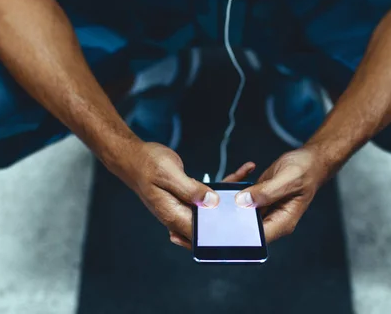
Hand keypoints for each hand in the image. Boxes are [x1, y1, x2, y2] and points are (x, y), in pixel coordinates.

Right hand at [121, 142, 254, 248]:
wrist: (134, 156)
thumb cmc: (146, 164)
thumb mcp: (169, 174)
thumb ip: (190, 189)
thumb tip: (211, 203)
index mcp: (173, 215)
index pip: (201, 234)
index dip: (221, 232)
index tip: (242, 226)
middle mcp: (179, 214)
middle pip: (211, 224)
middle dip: (233, 216)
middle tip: (256, 205)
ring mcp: (184, 206)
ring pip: (213, 208)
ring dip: (233, 197)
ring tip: (254, 181)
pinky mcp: (189, 196)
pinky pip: (210, 195)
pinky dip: (226, 184)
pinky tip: (243, 171)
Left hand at [233, 146, 335, 242]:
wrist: (310, 160)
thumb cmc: (307, 170)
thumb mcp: (288, 179)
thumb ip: (267, 192)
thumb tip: (244, 201)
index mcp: (283, 221)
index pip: (258, 237)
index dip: (241, 233)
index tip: (228, 221)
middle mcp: (273, 218)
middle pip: (246, 226)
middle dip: (232, 215)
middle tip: (222, 201)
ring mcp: (265, 208)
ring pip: (241, 212)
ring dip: (232, 199)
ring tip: (230, 185)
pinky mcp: (259, 198)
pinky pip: (242, 198)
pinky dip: (237, 187)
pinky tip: (241, 174)